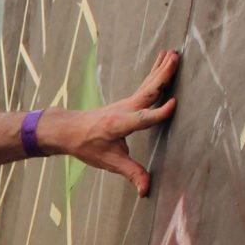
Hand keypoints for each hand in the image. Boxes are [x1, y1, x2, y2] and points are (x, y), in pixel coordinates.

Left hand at [39, 49, 179, 195]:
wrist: (69, 129)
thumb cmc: (88, 145)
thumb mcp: (109, 162)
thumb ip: (131, 174)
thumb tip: (145, 191)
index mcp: (120, 124)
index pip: (143, 119)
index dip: (158, 114)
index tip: (173, 105)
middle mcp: (124, 109)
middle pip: (148, 91)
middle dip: (162, 75)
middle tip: (176, 58)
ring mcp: (126, 103)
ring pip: (147, 84)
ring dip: (161, 69)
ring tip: (174, 53)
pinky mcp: (128, 102)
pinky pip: (145, 85)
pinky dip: (155, 72)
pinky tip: (162, 60)